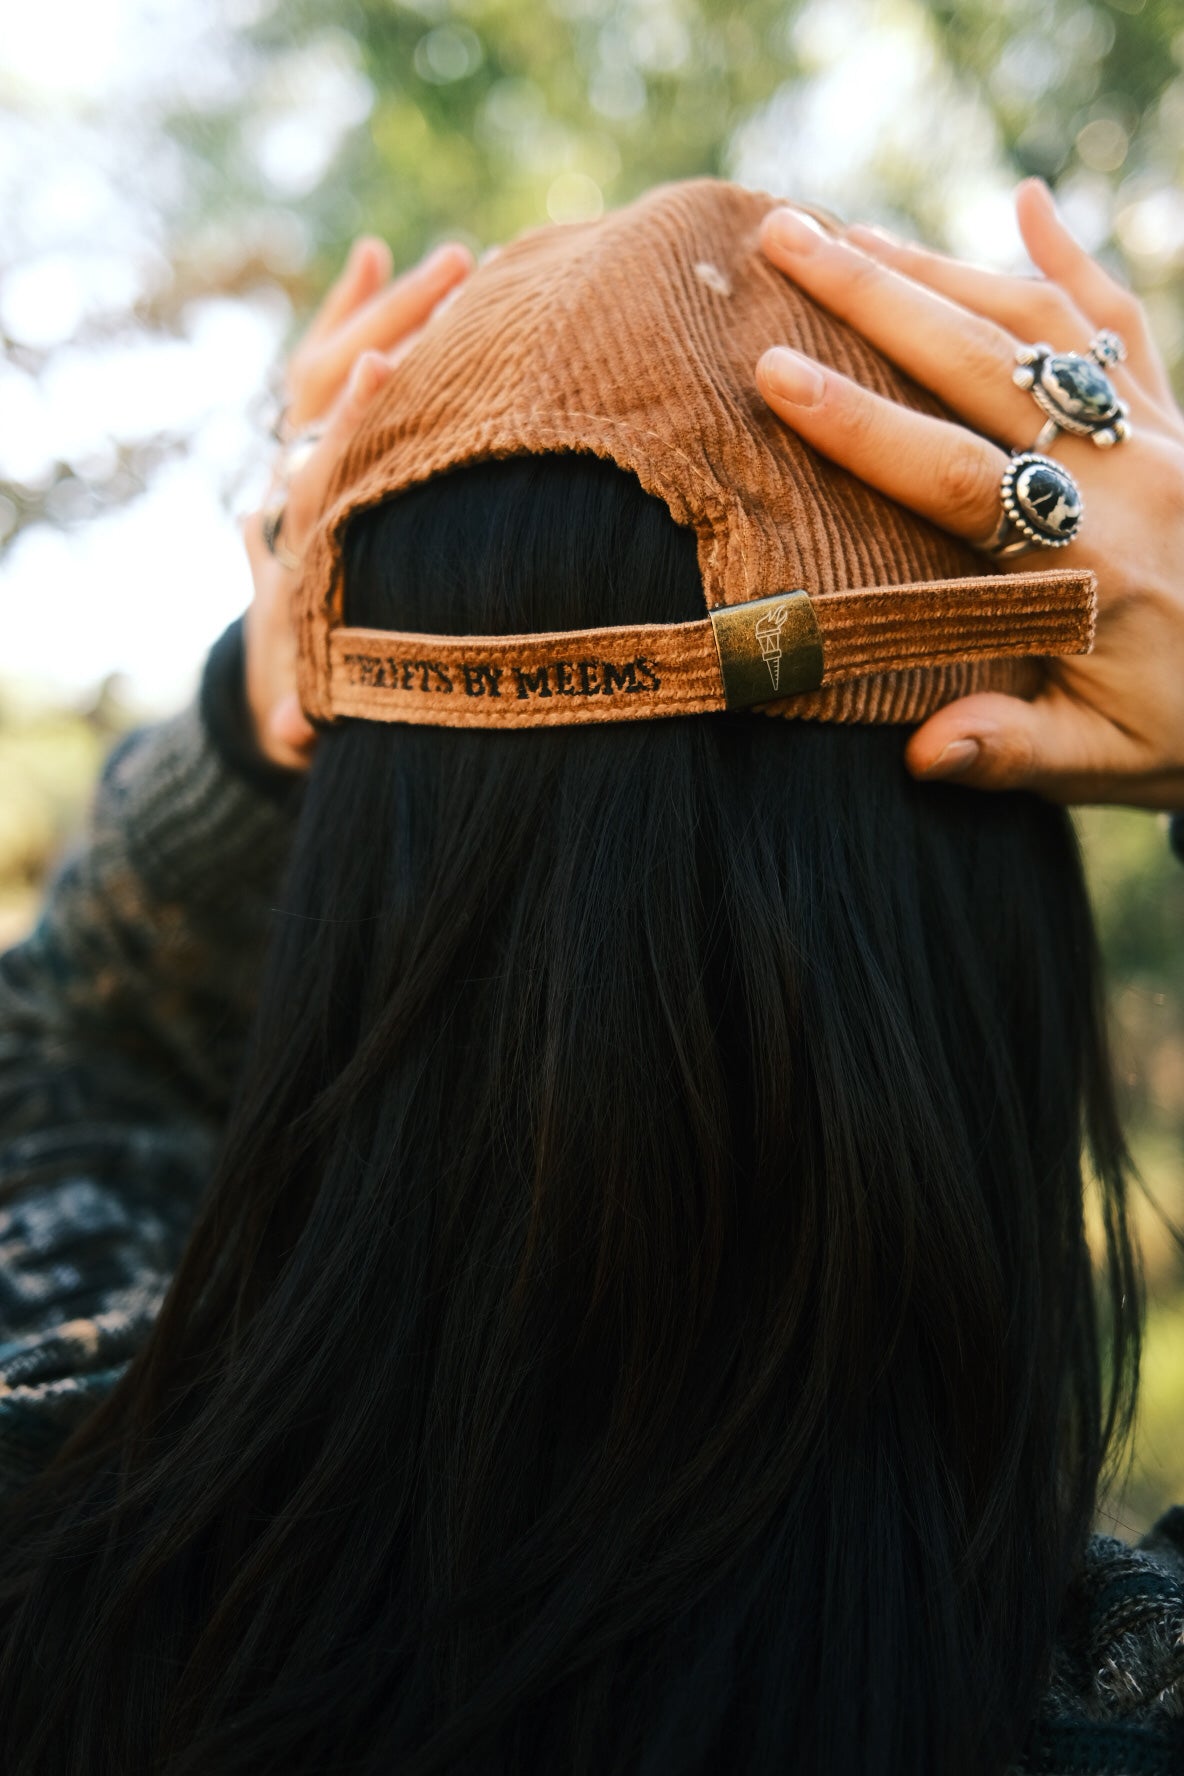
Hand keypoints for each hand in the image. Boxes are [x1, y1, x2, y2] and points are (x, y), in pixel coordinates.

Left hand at [242, 236, 472, 770]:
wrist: (272, 672)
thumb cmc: (303, 696)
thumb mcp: (300, 714)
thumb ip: (300, 717)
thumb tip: (301, 730)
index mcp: (297, 539)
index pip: (322, 464)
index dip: (350, 420)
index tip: (381, 368)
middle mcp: (291, 485)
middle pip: (324, 391)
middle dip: (386, 332)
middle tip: (455, 276)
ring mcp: (298, 460)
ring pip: (324, 367)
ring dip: (381, 311)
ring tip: (456, 261)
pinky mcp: (311, 448)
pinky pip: (319, 366)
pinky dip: (346, 312)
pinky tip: (378, 256)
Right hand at [755, 180, 1183, 809]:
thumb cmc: (1180, 734)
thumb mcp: (1099, 767)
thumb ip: (1012, 753)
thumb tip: (924, 754)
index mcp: (1091, 568)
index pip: (959, 479)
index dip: (864, 426)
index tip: (775, 374)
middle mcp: (1127, 479)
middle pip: (988, 366)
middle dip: (877, 298)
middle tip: (784, 240)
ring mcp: (1158, 437)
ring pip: (1047, 327)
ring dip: (944, 271)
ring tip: (850, 234)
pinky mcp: (1179, 422)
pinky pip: (1128, 328)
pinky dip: (1078, 261)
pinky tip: (1028, 203)